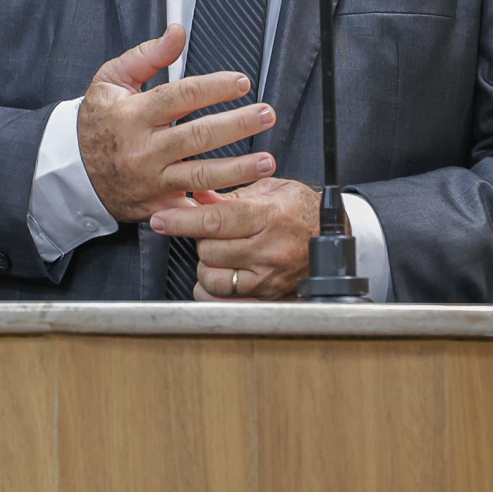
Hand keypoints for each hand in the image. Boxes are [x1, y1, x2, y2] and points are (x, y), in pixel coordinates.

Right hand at [78, 24, 277, 221]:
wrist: (74, 172)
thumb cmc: (97, 122)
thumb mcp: (111, 80)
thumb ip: (148, 55)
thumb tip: (178, 33)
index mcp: (135, 115)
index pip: (181, 97)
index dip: (215, 88)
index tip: (242, 82)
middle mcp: (145, 149)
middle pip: (198, 136)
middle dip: (237, 125)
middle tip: (266, 115)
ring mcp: (152, 180)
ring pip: (201, 175)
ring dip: (238, 169)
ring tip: (267, 160)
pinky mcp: (159, 205)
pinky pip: (192, 209)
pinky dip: (218, 207)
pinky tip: (244, 199)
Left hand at [150, 176, 319, 300]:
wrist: (332, 236)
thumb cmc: (300, 209)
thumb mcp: (268, 189)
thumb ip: (228, 194)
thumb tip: (196, 196)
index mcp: (267, 216)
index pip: (214, 221)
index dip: (181, 221)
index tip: (160, 220)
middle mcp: (268, 249)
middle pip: (209, 251)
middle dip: (201, 240)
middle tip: (210, 232)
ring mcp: (269, 277)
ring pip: (213, 279)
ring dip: (208, 266)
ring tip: (219, 253)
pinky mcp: (269, 297)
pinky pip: (226, 301)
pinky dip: (214, 291)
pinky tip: (220, 275)